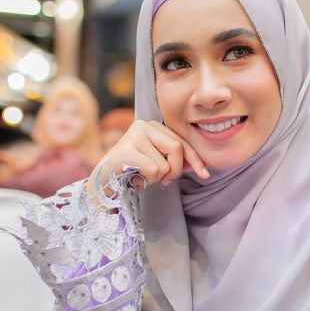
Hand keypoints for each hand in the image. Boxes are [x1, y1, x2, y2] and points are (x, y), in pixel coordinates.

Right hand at [86, 120, 208, 195]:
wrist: (104, 184)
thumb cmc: (133, 172)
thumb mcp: (158, 162)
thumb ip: (177, 160)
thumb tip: (202, 167)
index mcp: (152, 126)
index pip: (181, 141)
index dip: (195, 159)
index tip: (205, 174)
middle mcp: (143, 126)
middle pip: (177, 149)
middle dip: (175, 170)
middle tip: (165, 181)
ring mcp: (133, 136)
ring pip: (164, 164)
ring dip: (156, 178)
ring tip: (141, 176)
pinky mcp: (125, 150)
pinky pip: (152, 170)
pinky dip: (147, 180)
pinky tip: (134, 178)